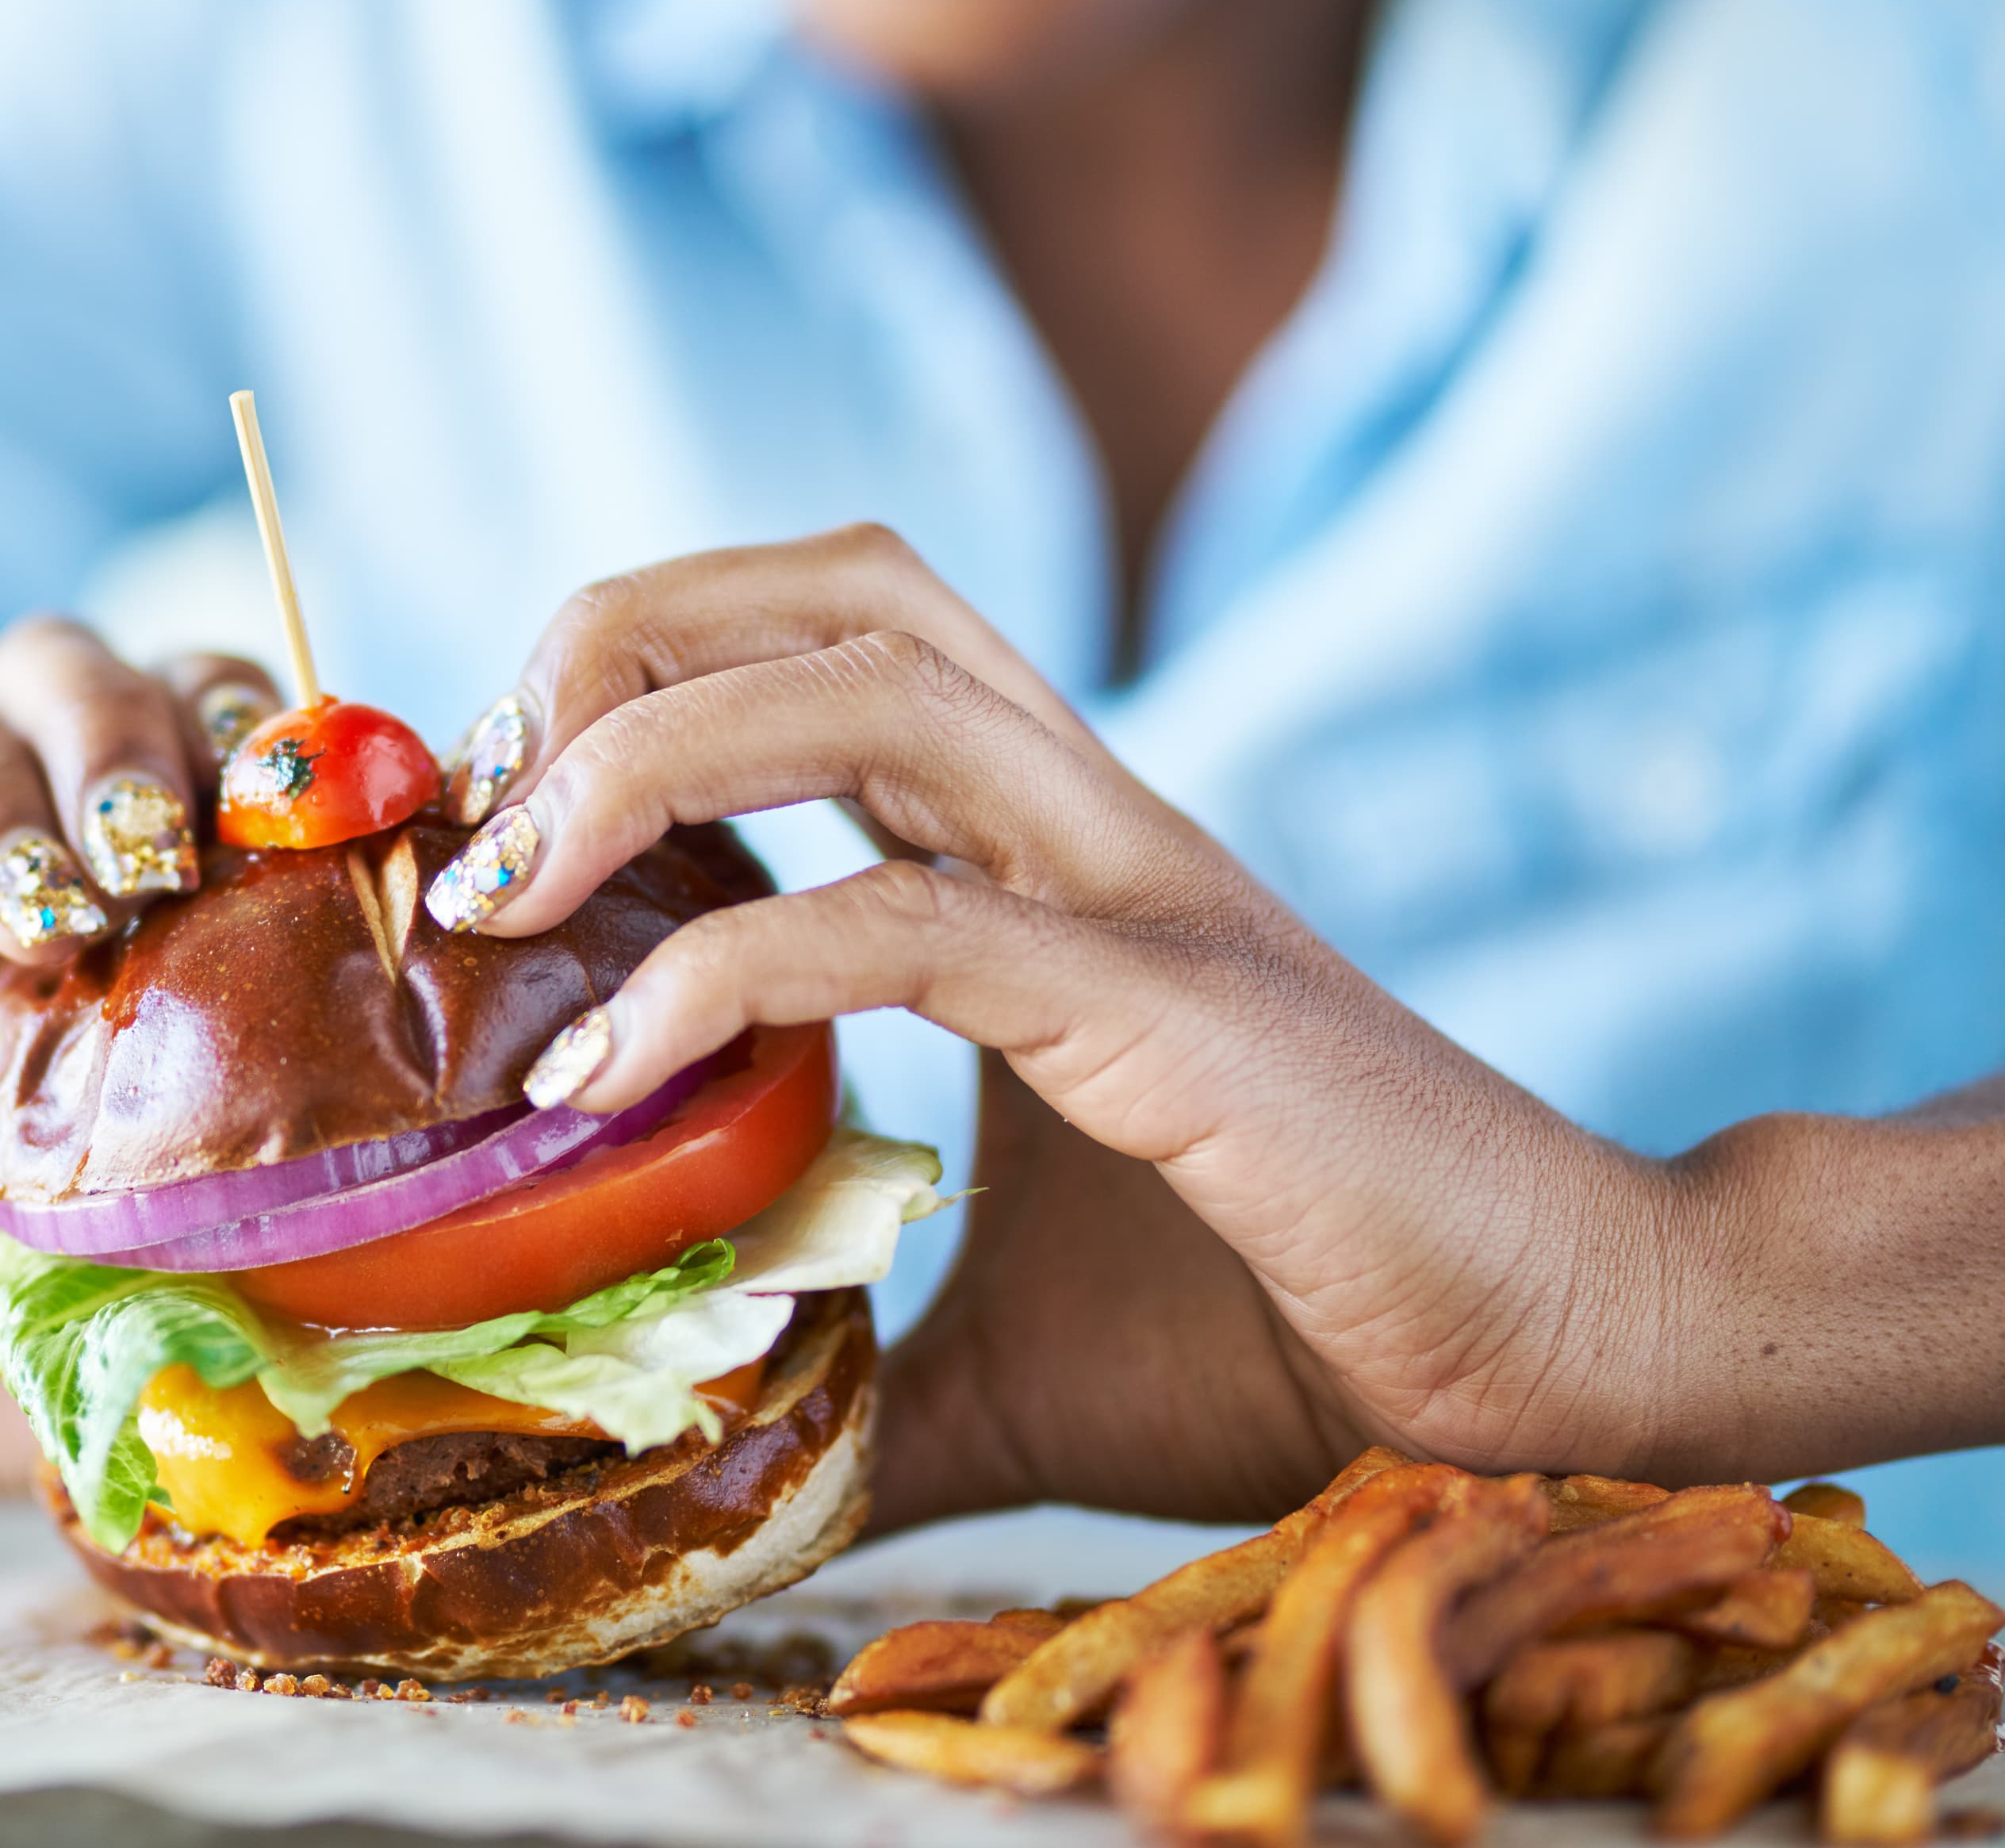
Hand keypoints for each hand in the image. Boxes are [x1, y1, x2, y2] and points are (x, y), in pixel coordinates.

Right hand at [0, 619, 276, 1484]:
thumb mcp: (116, 1311)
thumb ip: (235, 1302)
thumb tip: (388, 1357)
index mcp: (111, 914)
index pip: (208, 739)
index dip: (272, 744)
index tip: (328, 819)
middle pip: (65, 682)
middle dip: (134, 739)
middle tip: (168, 863)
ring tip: (41, 910)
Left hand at [423, 525, 1673, 1524]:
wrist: (1558, 1374)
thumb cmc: (1297, 1336)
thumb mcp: (1009, 1361)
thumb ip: (861, 1365)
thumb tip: (719, 1452)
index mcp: (1047, 859)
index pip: (827, 641)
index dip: (640, 674)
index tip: (505, 828)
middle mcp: (1087, 823)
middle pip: (836, 586)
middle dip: (621, 636)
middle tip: (479, 813)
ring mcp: (1133, 892)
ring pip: (864, 681)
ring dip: (639, 748)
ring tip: (497, 892)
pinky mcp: (1163, 1006)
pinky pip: (901, 922)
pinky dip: (718, 970)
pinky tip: (598, 1070)